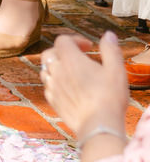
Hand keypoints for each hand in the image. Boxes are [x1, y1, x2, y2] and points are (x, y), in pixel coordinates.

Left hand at [40, 32, 130, 152]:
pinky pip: (47, 87)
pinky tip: (68, 89)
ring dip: (56, 68)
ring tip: (72, 73)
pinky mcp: (52, 101)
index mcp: (70, 60)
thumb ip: (110, 50)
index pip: (62, 40)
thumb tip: (108, 35)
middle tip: (77, 58)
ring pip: (45, 70)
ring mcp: (52, 86)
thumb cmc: (109, 97)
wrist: (98, 126)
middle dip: (61, 52)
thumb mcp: (116, 70)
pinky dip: (55, 83)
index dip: (75, 40)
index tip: (88, 47)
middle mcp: (56, 71)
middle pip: (49, 53)